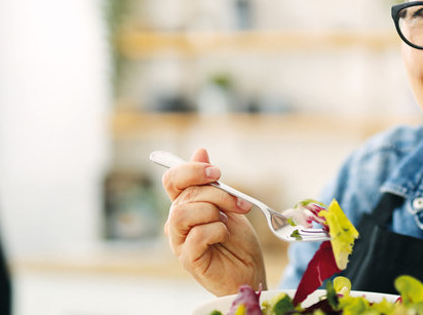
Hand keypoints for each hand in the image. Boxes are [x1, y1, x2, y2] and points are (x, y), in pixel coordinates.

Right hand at [162, 148, 265, 295]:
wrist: (250, 271)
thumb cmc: (237, 240)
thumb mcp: (228, 205)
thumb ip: (211, 183)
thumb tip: (200, 151)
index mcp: (184, 205)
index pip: (172, 179)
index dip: (191, 170)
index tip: (216, 172)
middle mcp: (177, 222)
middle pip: (185, 194)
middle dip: (218, 194)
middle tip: (239, 204)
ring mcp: (179, 241)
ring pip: (184, 213)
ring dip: (214, 212)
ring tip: (228, 222)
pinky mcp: (188, 259)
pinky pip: (196, 235)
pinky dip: (216, 231)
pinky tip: (224, 236)